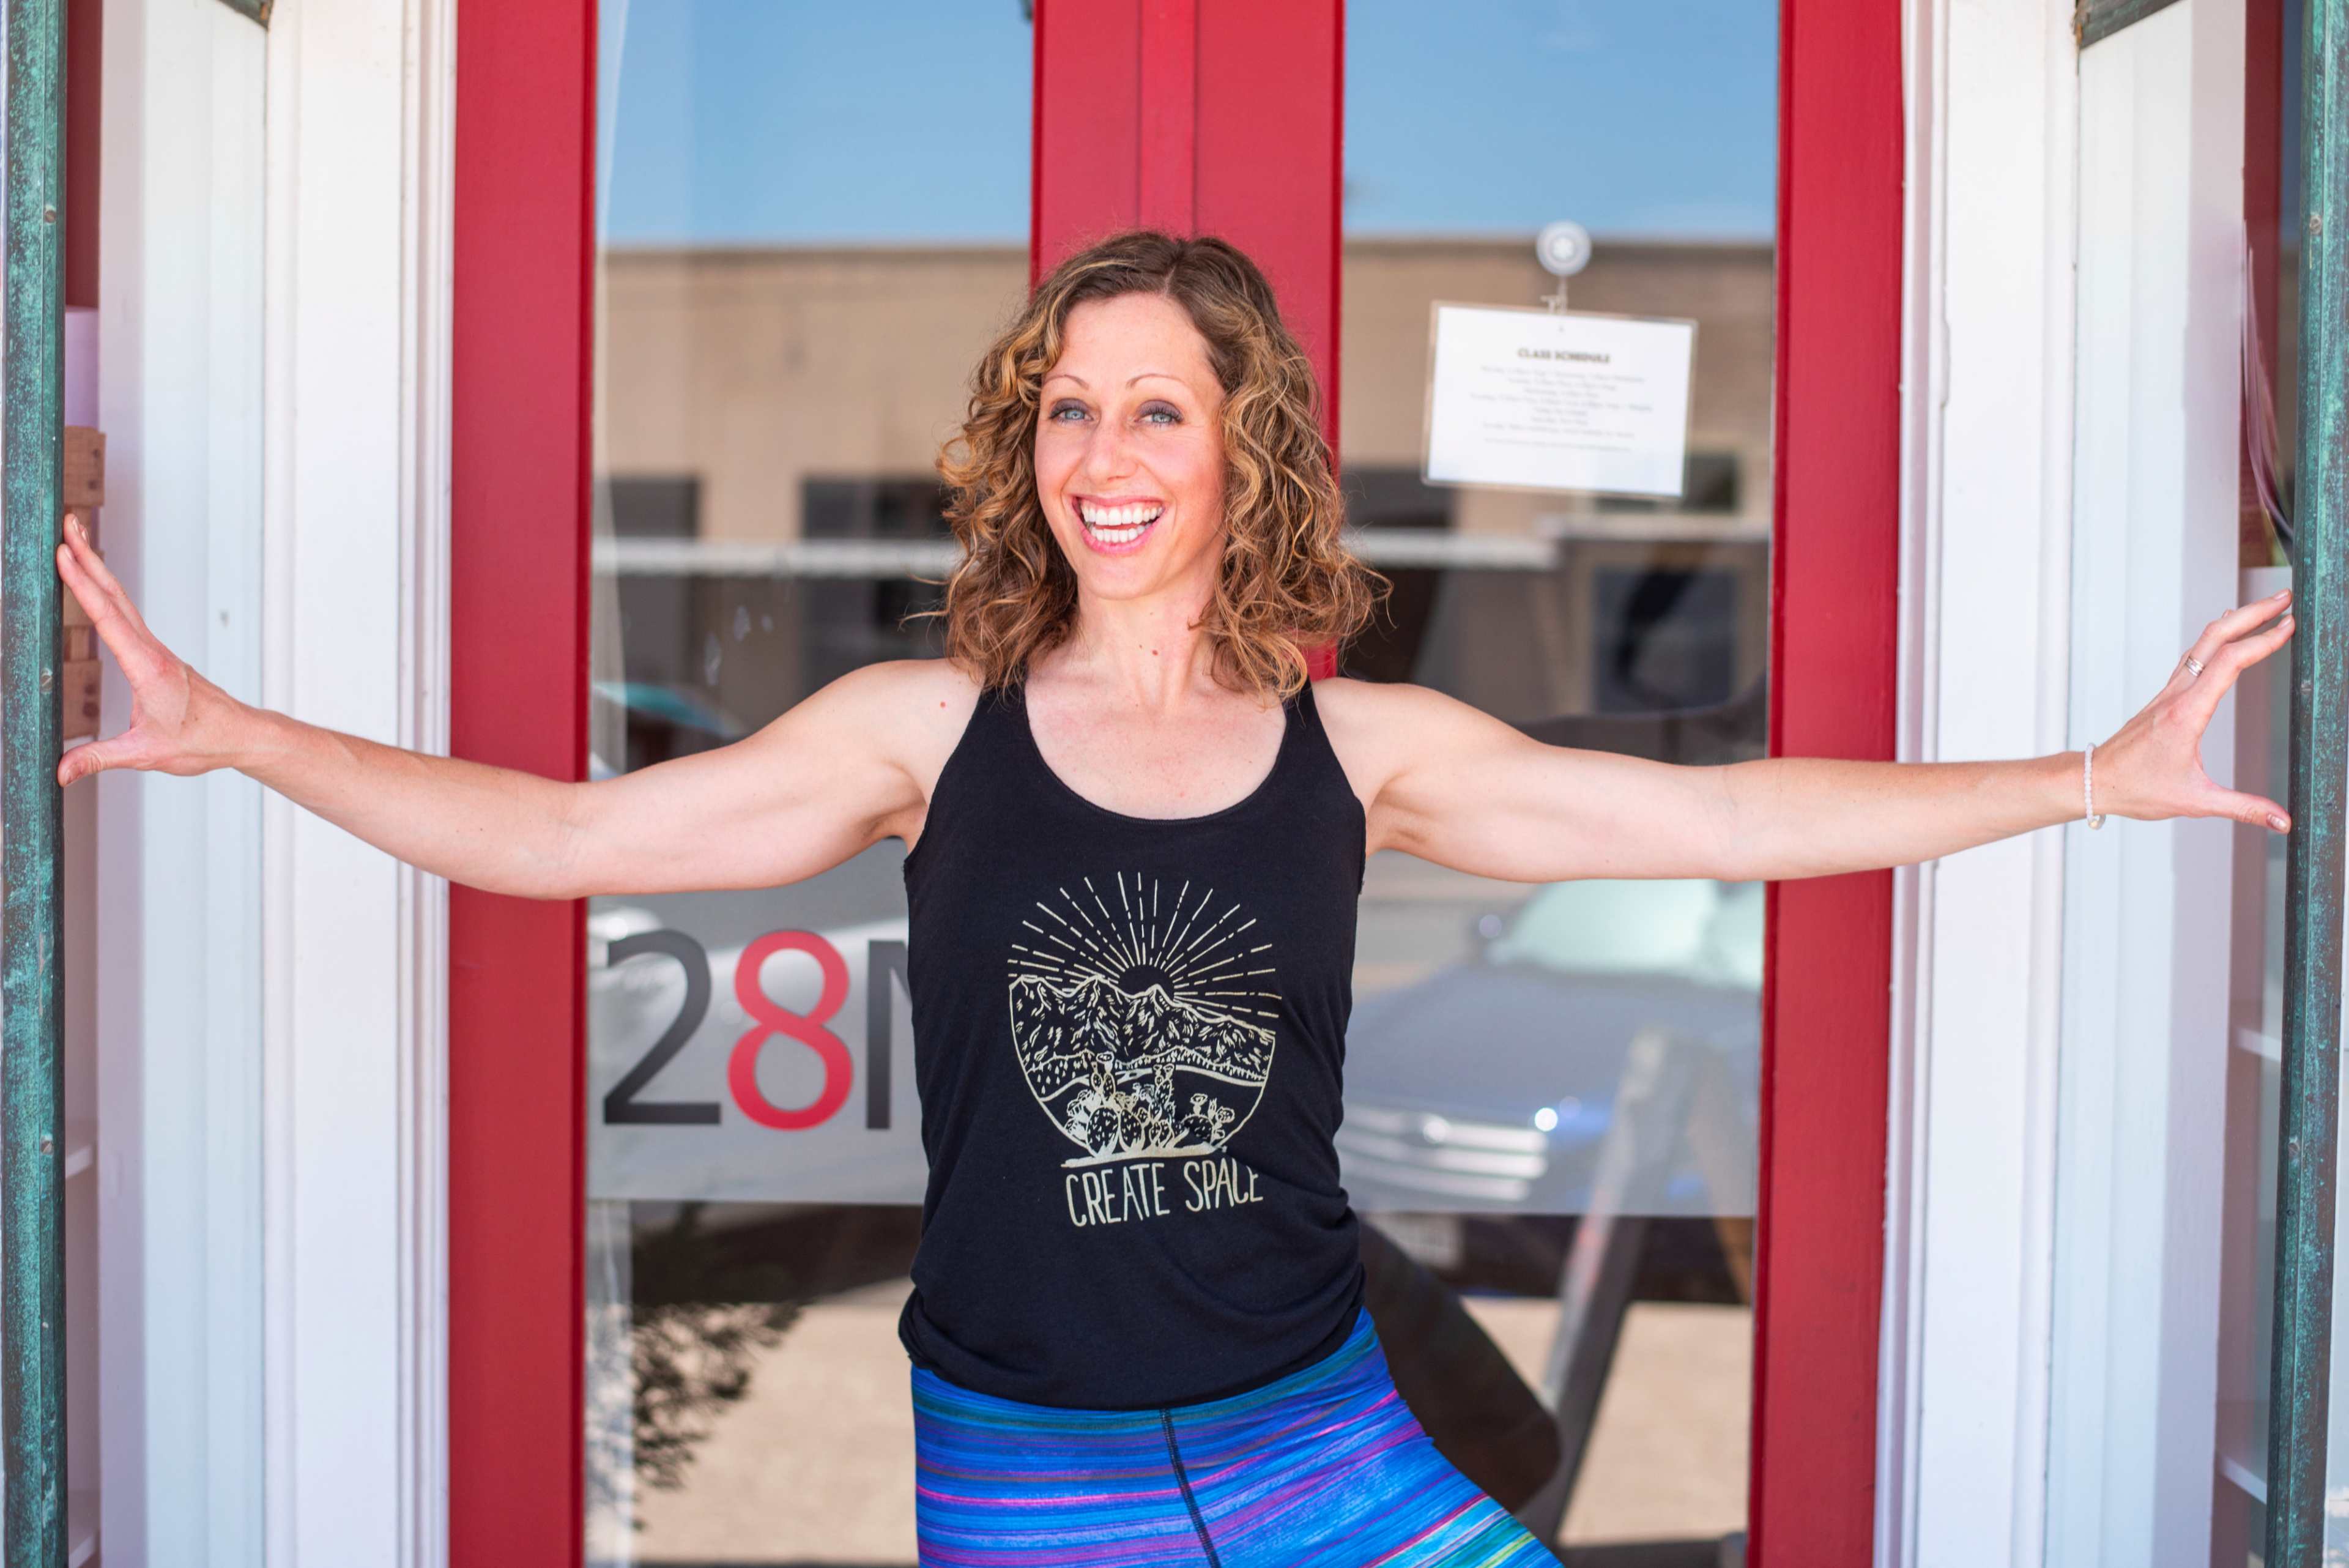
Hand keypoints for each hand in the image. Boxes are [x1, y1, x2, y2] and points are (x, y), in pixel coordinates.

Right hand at [54, 509, 249, 785]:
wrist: (239, 735)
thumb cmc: (201, 742)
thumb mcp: (145, 754)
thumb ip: (100, 759)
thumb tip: (60, 772)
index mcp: (147, 667)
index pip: (107, 617)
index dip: (82, 583)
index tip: (63, 552)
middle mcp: (151, 650)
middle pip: (114, 594)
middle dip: (88, 557)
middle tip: (67, 522)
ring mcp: (154, 649)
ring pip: (121, 600)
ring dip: (97, 568)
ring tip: (76, 539)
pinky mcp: (155, 655)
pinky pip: (127, 614)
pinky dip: (107, 591)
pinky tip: (96, 582)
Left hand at [2089, 586, 2295, 831]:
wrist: (2093, 780)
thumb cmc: (2136, 790)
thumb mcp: (2194, 801)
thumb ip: (2242, 808)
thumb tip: (2283, 822)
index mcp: (2187, 714)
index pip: (2230, 663)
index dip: (2262, 640)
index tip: (2290, 624)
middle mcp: (2177, 695)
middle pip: (2215, 639)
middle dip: (2252, 614)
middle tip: (2285, 598)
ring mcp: (2168, 692)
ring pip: (2202, 644)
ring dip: (2235, 621)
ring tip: (2266, 607)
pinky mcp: (2164, 697)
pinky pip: (2193, 657)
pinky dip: (2216, 639)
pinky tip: (2227, 633)